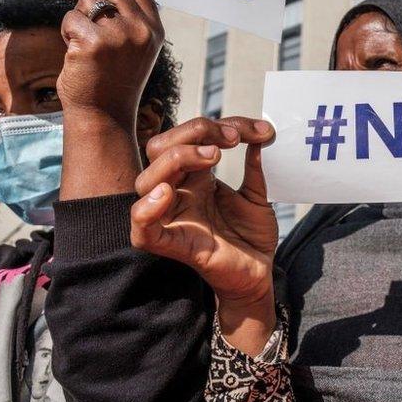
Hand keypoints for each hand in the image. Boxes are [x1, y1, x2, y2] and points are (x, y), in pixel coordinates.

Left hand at [57, 0, 163, 128]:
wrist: (103, 115)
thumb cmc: (112, 83)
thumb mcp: (132, 49)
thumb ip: (128, 20)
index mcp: (154, 31)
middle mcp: (141, 31)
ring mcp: (119, 36)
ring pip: (87, 2)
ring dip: (75, 19)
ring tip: (80, 45)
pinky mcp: (94, 42)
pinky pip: (70, 20)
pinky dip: (66, 34)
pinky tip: (75, 55)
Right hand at [130, 117, 276, 304]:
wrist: (259, 274)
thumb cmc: (252, 237)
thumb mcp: (258, 196)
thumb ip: (255, 168)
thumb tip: (260, 136)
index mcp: (195, 177)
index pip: (188, 138)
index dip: (218, 126)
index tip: (257, 130)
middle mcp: (179, 192)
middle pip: (160, 149)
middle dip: (193, 133)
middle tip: (232, 138)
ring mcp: (172, 217)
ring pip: (145, 180)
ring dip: (176, 159)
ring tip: (213, 157)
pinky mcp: (173, 244)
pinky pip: (141, 229)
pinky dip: (146, 209)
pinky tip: (167, 193)